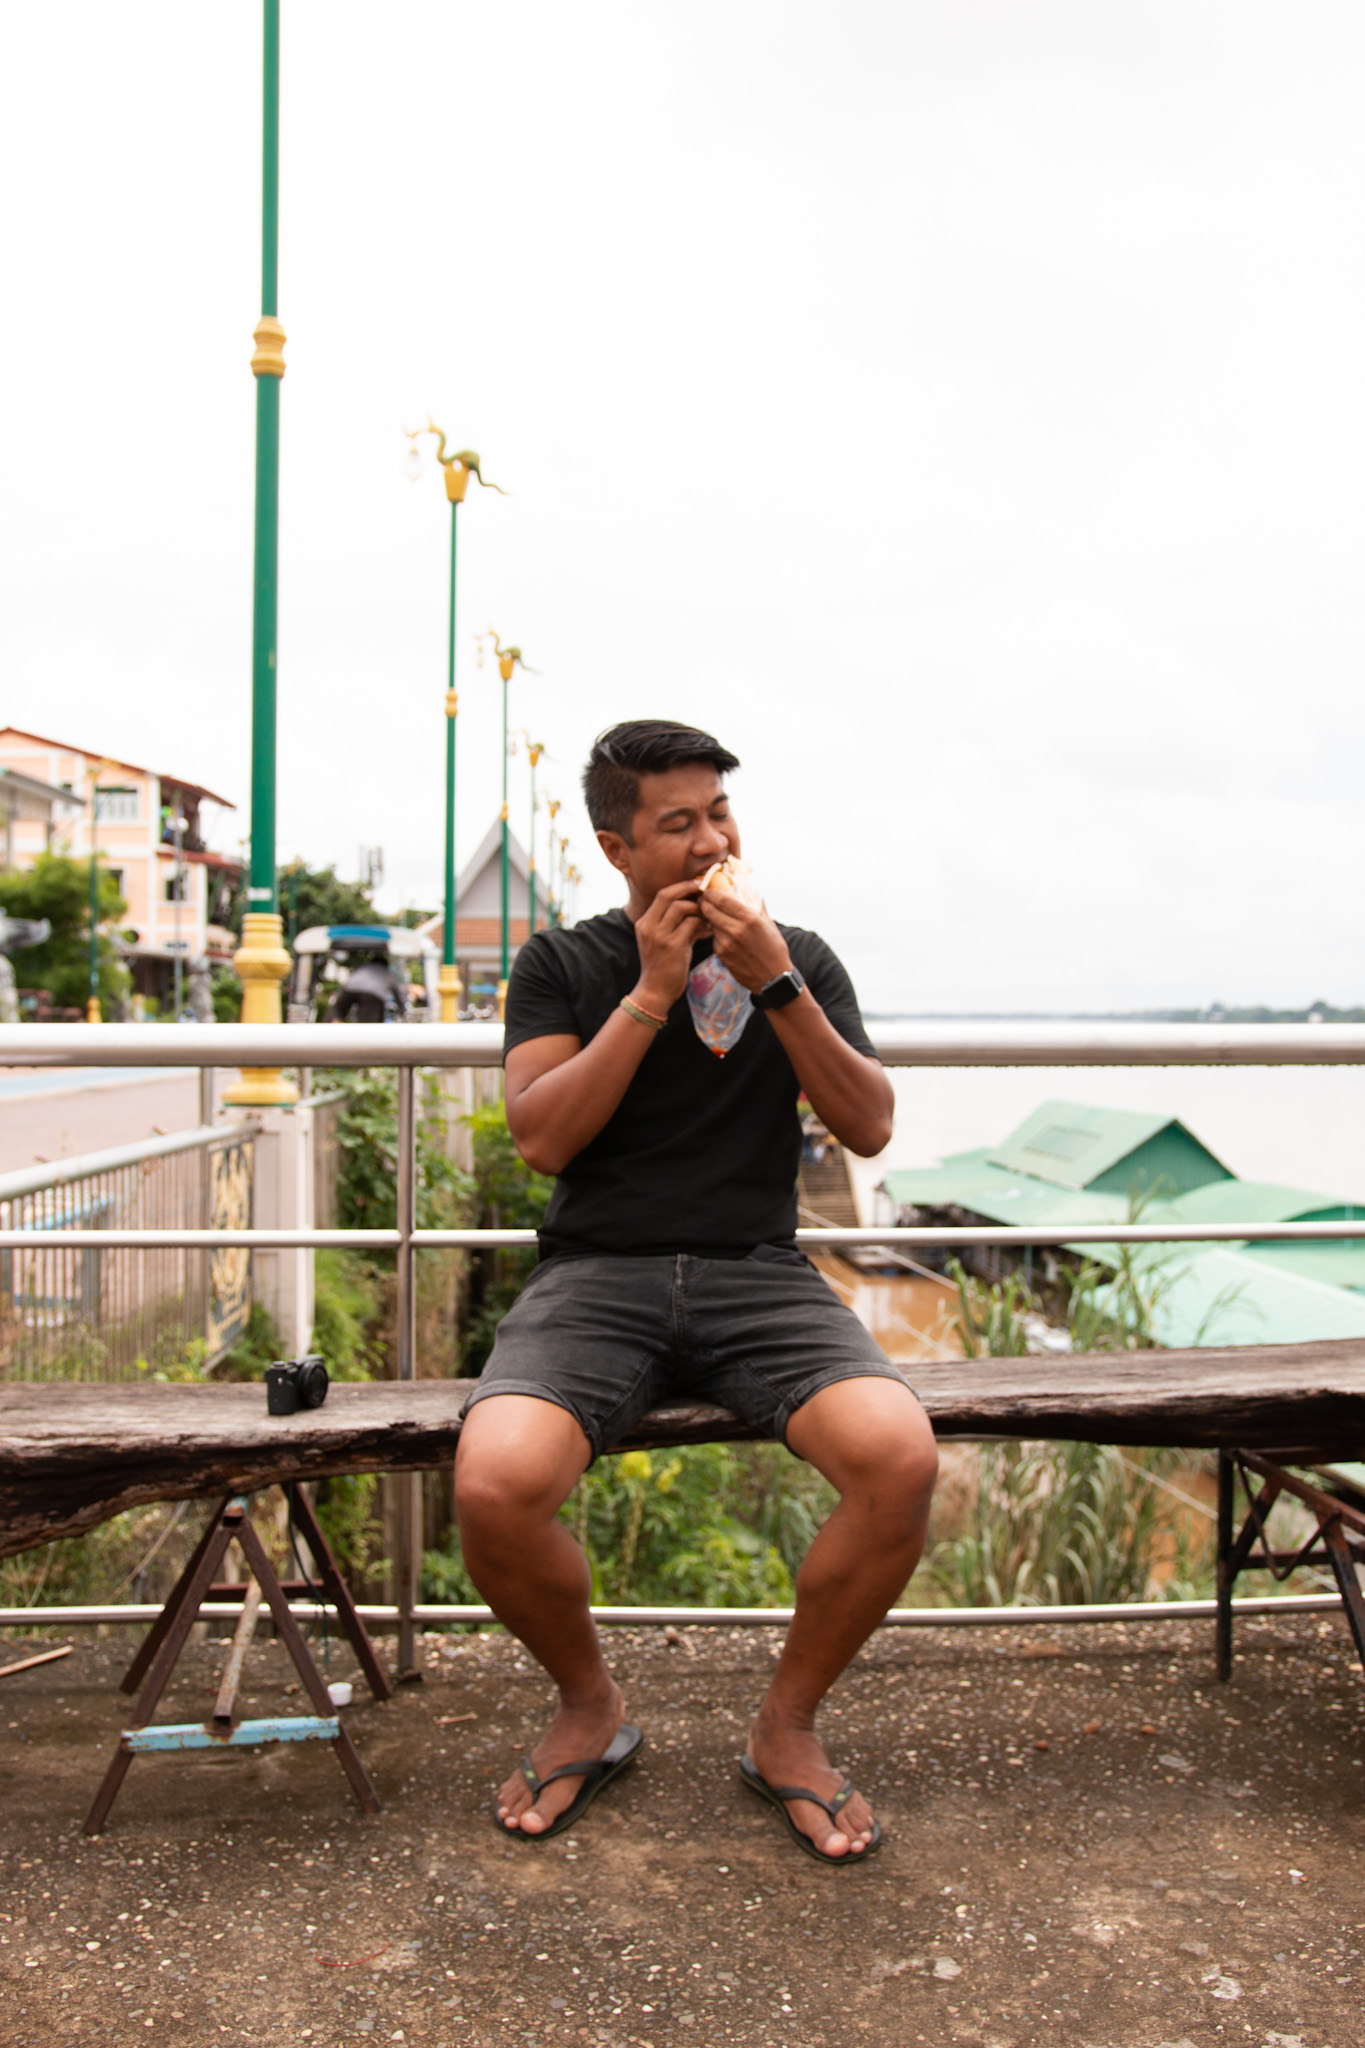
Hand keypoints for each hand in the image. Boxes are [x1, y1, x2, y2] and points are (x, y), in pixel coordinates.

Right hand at [633, 880, 705, 1010]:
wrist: (655, 991)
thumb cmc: (663, 967)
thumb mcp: (665, 941)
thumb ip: (678, 924)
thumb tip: (700, 909)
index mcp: (644, 923)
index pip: (662, 895)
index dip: (680, 887)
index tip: (696, 886)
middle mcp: (648, 926)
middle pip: (668, 895)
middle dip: (688, 889)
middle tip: (705, 890)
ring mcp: (659, 935)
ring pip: (681, 908)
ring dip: (698, 908)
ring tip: (708, 915)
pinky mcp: (672, 946)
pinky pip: (691, 924)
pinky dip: (702, 924)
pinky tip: (709, 929)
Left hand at [697, 887, 792, 992]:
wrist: (774, 979)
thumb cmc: (774, 949)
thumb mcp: (769, 924)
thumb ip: (757, 906)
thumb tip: (750, 889)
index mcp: (749, 919)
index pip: (720, 899)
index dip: (710, 892)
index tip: (708, 890)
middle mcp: (735, 930)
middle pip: (709, 910)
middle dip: (704, 903)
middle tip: (705, 900)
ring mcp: (726, 944)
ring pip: (710, 925)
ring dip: (711, 920)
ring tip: (718, 918)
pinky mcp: (721, 955)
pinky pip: (714, 939)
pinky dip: (717, 935)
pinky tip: (726, 936)